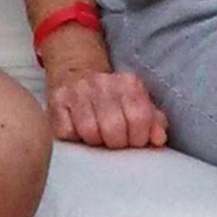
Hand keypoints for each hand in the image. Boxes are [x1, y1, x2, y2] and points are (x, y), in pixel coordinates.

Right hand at [47, 67, 168, 149]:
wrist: (76, 72)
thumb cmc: (112, 96)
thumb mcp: (136, 101)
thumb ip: (152, 120)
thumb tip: (159, 139)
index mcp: (128, 82)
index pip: (140, 117)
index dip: (139, 138)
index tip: (135, 142)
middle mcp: (103, 83)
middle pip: (114, 128)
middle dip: (117, 143)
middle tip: (116, 143)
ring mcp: (78, 92)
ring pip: (90, 132)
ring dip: (96, 142)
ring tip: (99, 138)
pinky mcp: (56, 102)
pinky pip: (67, 133)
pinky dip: (75, 139)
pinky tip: (80, 133)